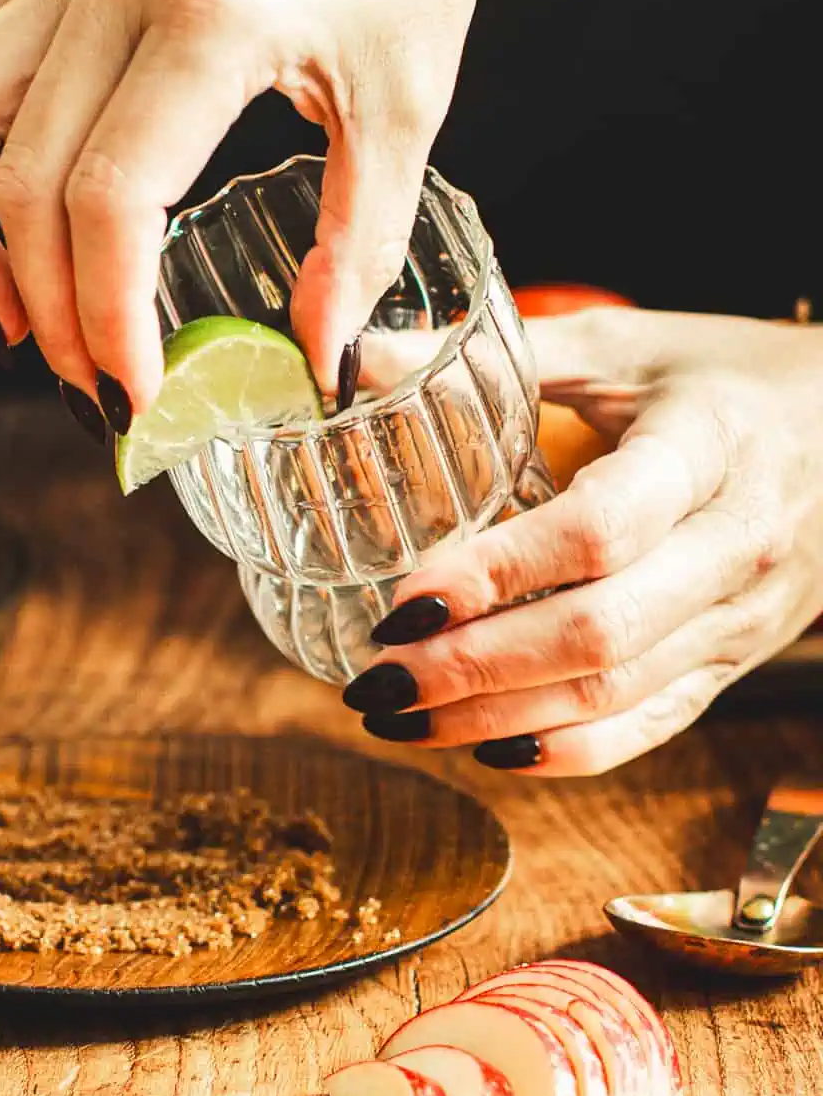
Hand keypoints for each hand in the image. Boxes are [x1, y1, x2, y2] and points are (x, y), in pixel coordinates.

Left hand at [343, 307, 822, 774]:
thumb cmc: (726, 378)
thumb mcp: (626, 345)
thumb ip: (500, 353)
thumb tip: (355, 361)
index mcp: (707, 450)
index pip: (600, 530)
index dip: (498, 572)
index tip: (405, 599)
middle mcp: (733, 547)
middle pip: (600, 633)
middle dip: (475, 668)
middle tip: (377, 681)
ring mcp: (740, 618)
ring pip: (616, 694)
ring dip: (497, 718)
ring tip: (398, 717)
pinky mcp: (735, 662)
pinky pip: (651, 725)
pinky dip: (564, 749)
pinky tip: (481, 745)